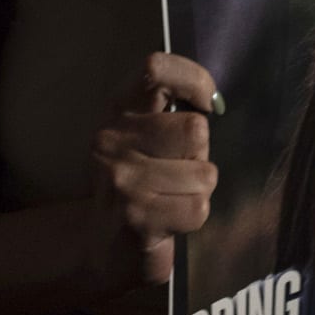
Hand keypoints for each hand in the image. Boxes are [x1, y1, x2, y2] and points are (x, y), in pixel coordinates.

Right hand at [88, 53, 220, 289]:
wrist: (99, 245)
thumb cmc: (137, 182)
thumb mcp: (139, 136)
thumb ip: (169, 111)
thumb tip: (216, 103)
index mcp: (117, 110)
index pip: (156, 69)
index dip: (194, 80)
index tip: (207, 104)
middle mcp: (111, 140)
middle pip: (195, 129)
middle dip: (199, 154)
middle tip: (176, 170)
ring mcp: (122, 180)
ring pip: (204, 174)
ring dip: (198, 190)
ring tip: (171, 197)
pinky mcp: (137, 218)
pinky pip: (199, 208)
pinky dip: (193, 218)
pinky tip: (169, 220)